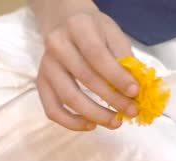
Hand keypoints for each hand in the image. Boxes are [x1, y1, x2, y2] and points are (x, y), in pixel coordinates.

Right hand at [36, 4, 139, 130]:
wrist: (63, 22)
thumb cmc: (93, 30)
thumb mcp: (112, 34)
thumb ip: (124, 59)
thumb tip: (134, 90)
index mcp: (77, 27)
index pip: (97, 56)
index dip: (117, 76)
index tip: (135, 92)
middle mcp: (57, 45)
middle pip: (85, 78)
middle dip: (112, 99)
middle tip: (131, 111)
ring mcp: (46, 66)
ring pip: (69, 98)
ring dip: (95, 115)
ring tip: (115, 122)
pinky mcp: (41, 83)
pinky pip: (52, 110)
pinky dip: (72, 123)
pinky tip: (91, 124)